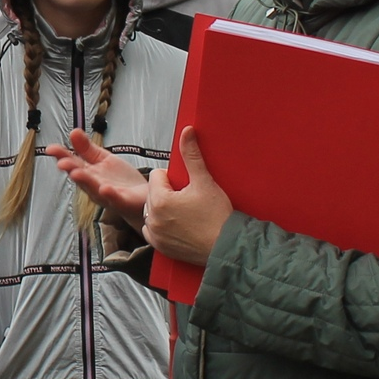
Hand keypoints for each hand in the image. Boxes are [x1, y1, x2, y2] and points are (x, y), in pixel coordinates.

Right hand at [51, 128, 150, 217]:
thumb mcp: (103, 159)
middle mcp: (94, 185)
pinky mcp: (122, 202)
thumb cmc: (122, 181)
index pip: (73, 163)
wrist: (143, 198)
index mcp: (89, 173)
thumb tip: (73, 132)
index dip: (61, 156)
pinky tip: (104, 188)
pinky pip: (114, 199)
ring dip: (84, 181)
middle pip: (80, 176)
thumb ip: (87, 148)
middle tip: (62, 162)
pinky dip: (109, 194)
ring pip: (93, 188)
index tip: (51, 149)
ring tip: (76, 173)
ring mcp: (107, 195)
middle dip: (71, 169)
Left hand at [145, 127, 233, 266]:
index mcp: (160, 200)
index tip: (188, 188)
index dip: (174, 179)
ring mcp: (155, 234)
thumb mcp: (204, 182)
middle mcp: (152, 218)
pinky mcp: (160, 247)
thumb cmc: (217, 216)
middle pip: (153, 193)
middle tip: (189, 201)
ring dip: (162, 210)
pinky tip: (178, 226)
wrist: (227, 247)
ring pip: (151, 211)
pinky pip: (152, 231)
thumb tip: (186, 131)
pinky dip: (161, 227)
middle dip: (167, 193)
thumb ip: (192, 155)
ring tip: (185, 214)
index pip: (157, 176)